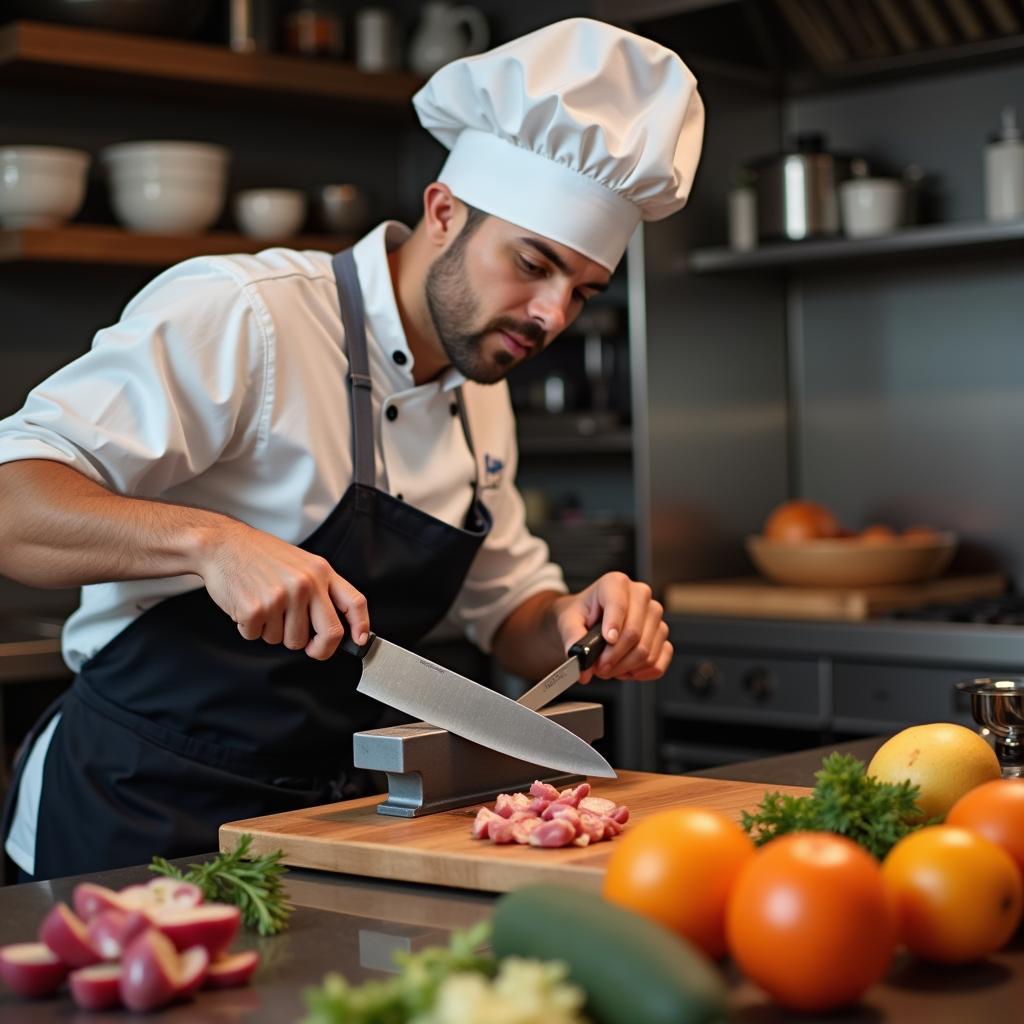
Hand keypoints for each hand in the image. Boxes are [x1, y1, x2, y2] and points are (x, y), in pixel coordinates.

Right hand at [195, 519, 368, 660]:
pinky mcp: (255, 610)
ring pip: (290, 641)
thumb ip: (321, 589)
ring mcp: (280, 597)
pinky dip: (252, 629)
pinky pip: (259, 638)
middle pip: (329, 633)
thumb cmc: (262, 555)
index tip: (360, 640)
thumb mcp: (302, 563)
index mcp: (320, 571)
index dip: (361, 626)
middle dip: (321, 649)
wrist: (224, 545)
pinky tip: (248, 606)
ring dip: (276, 632)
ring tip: (266, 607)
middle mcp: (305, 584)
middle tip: (310, 648)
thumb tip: (337, 625)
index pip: (354, 602)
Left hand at [550, 571, 671, 682]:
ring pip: (646, 651)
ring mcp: (654, 615)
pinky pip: (658, 663)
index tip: (607, 640)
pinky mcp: (661, 635)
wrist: (588, 619)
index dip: (614, 625)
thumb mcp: (568, 621)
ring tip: (608, 667)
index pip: (619, 604)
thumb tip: (583, 667)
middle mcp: (640, 595)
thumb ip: (573, 640)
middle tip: (598, 667)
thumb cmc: (580, 615)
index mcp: (615, 583)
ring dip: (624, 667)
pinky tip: (624, 669)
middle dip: (614, 657)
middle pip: (634, 633)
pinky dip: (640, 673)